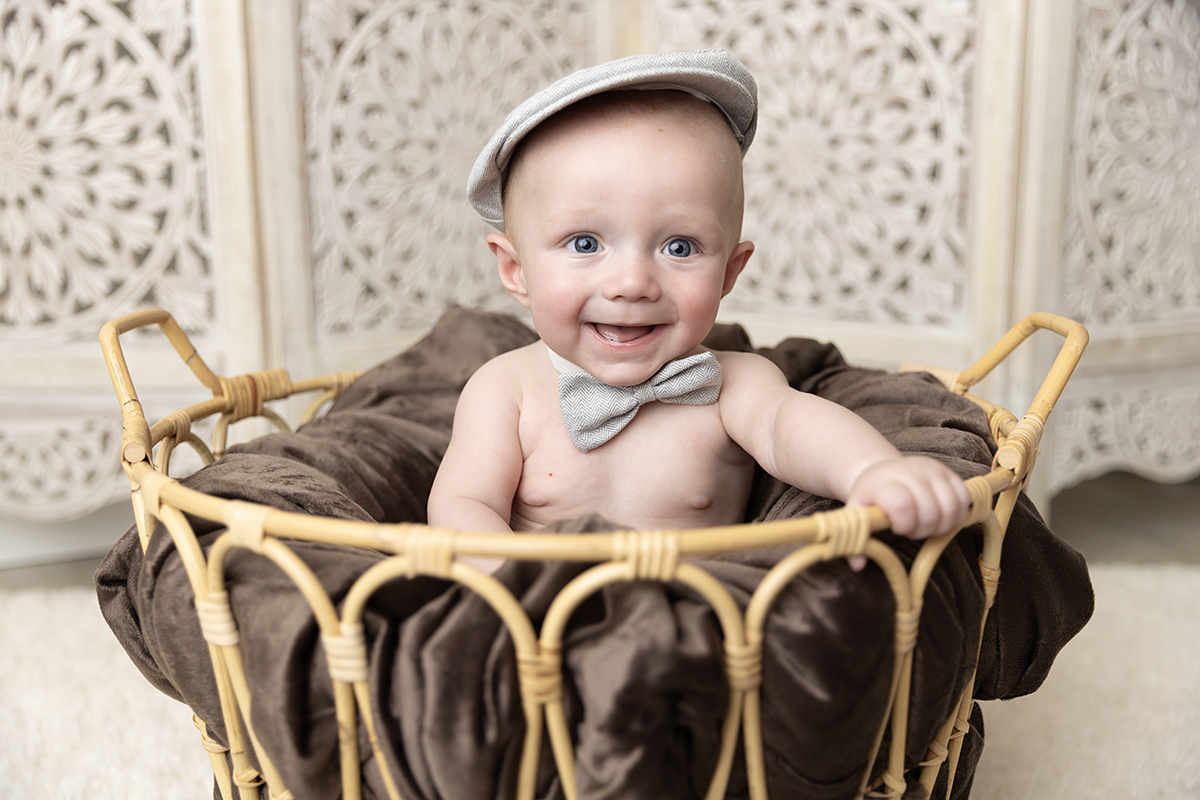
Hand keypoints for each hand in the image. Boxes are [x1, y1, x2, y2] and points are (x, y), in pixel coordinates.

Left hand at [843, 456, 969, 570]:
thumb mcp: (856, 513)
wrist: (882, 470)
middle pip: (931, 511)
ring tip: (924, 523)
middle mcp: (911, 472)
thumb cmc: (871, 497)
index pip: (902, 505)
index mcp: (885, 482)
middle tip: (910, 528)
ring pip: (951, 507)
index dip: (904, 524)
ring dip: (941, 524)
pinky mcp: (949, 472)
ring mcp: (932, 470)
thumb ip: (856, 537)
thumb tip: (858, 566)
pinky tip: (939, 517)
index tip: (896, 527)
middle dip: (922, 529)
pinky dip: (956, 515)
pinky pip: (964, 499)